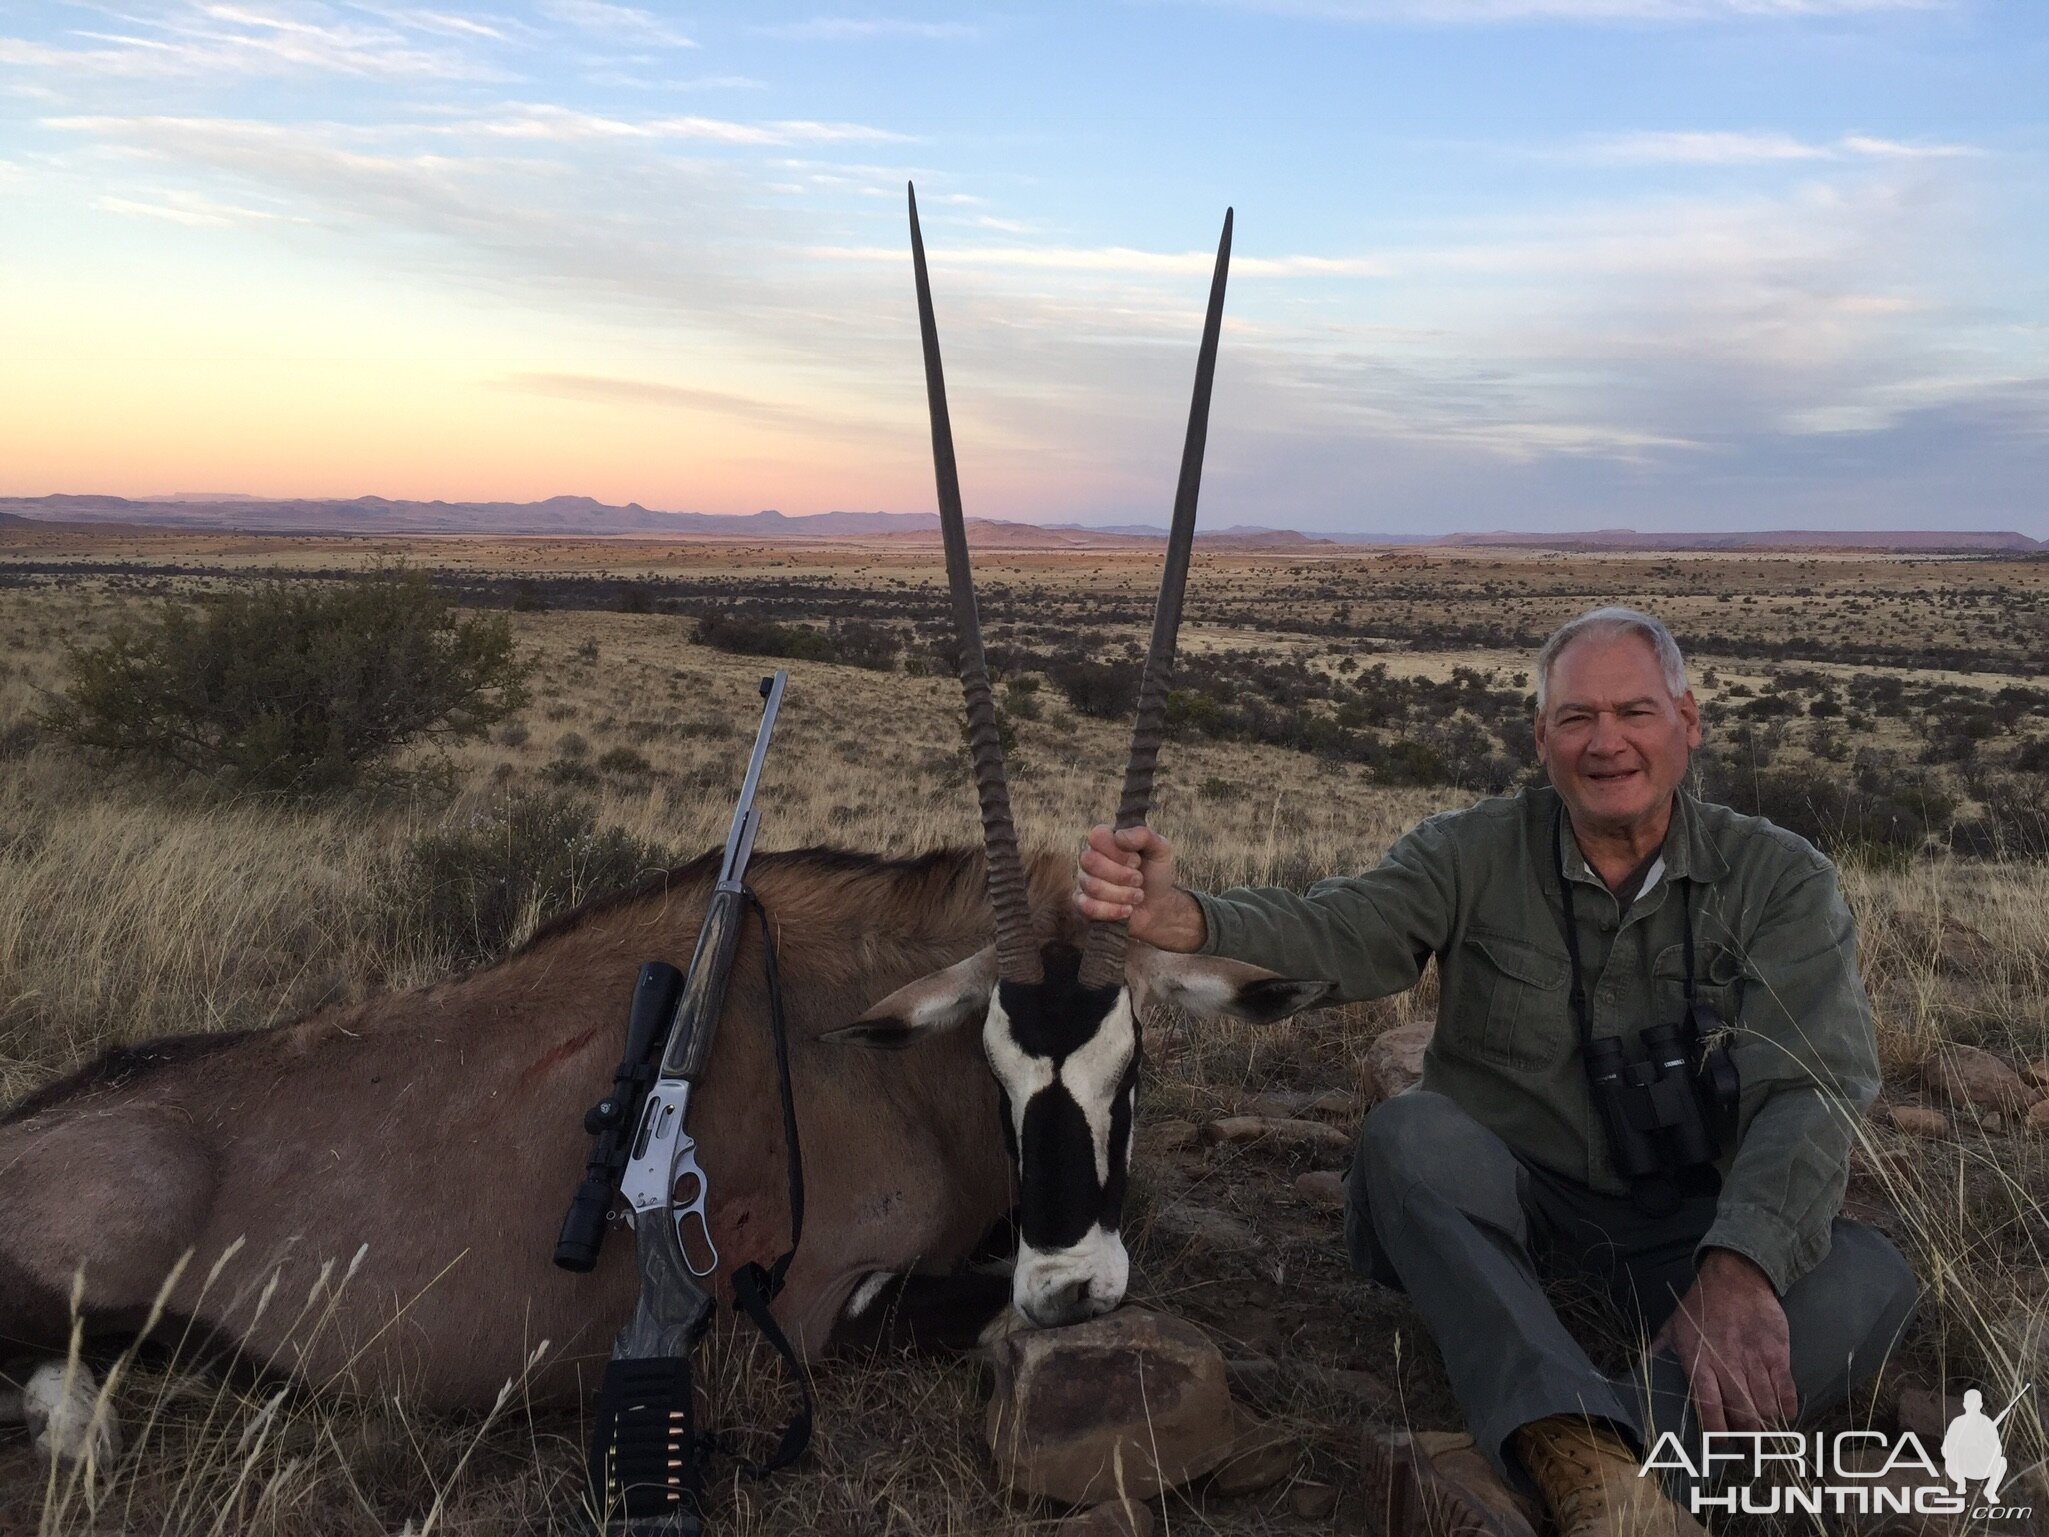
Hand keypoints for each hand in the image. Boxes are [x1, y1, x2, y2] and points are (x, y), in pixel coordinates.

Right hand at [1074, 825, 1204, 951]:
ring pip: (1093, 886)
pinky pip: (1087, 907)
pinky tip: (1127, 910)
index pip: (1097, 836)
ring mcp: (1085, 881)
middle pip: (1090, 862)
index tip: (1137, 861)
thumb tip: (1119, 836)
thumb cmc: (1155, 874)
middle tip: (1139, 880)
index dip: (1118, 851)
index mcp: (1106, 840)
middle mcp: (1091, 858)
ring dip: (1122, 894)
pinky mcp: (1084, 904)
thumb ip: (1144, 835)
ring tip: (1138, 896)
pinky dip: (1112, 911)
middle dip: (1121, 875)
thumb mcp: (1160, 850)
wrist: (1157, 906)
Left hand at [1651, 1248, 1796, 1433]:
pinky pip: (1786, 1390)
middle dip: (1748, 1438)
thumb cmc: (1700, 1303)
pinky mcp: (1778, 1354)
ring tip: (1768, 1441)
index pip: (1707, 1405)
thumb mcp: (1673, 1325)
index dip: (1715, 1428)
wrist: (1735, 1276)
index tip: (1720, 1444)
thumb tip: (1642, 1366)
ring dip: (1768, 1427)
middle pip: (1741, 1413)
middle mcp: (1727, 1366)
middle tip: (1750, 1453)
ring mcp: (1755, 1361)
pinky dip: (1787, 1407)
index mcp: (1699, 1362)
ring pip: (1765, 1406)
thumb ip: (1659, 1349)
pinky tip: (1784, 1416)